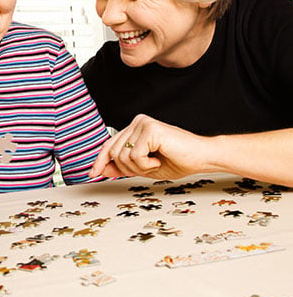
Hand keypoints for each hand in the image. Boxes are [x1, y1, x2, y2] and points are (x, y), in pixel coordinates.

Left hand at [90, 114, 206, 180]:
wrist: (202, 158)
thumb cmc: (177, 161)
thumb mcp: (144, 168)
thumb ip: (122, 166)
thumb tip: (101, 170)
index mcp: (134, 128)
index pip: (110, 145)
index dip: (100, 160)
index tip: (92, 174)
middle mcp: (136, 122)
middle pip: (113, 152)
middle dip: (127, 169)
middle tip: (148, 168)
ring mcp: (143, 123)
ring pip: (122, 156)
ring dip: (139, 168)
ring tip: (155, 163)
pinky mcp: (150, 129)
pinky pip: (135, 155)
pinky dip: (146, 165)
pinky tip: (159, 159)